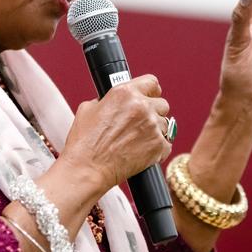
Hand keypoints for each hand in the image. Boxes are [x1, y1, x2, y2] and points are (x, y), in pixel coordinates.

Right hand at [61, 75, 172, 191]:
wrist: (87, 169)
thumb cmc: (85, 142)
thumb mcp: (89, 109)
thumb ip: (108, 100)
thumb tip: (116, 102)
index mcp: (125, 93)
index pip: (152, 82)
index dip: (150, 91)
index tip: (149, 97)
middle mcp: (142, 106)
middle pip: (162, 104)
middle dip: (153, 112)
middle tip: (141, 123)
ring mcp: (152, 126)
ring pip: (166, 124)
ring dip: (156, 130)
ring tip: (139, 140)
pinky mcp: (158, 146)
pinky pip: (167, 143)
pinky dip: (158, 148)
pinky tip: (143, 151)